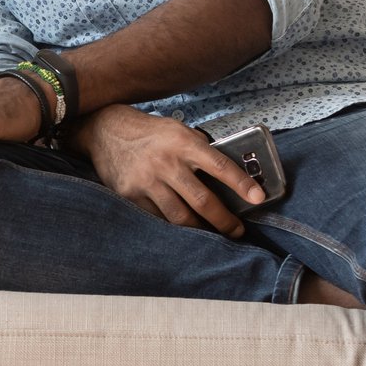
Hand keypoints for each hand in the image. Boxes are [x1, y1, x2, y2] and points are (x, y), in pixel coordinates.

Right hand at [70, 104, 266, 237]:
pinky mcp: (130, 195)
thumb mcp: (179, 131)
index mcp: (183, 143)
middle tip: (237, 231)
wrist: (106, 131)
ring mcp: (146, 180)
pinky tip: (183, 229)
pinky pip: (157, 219)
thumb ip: (201, 150)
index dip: (241, 183)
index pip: (219, 165)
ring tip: (211, 234)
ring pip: (180, 217)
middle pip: (202, 201)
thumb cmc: (150, 133)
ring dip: (200, 230)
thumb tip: (230, 176)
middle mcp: (165, 162)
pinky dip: (173, 227)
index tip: (258, 198)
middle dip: (224, 221)